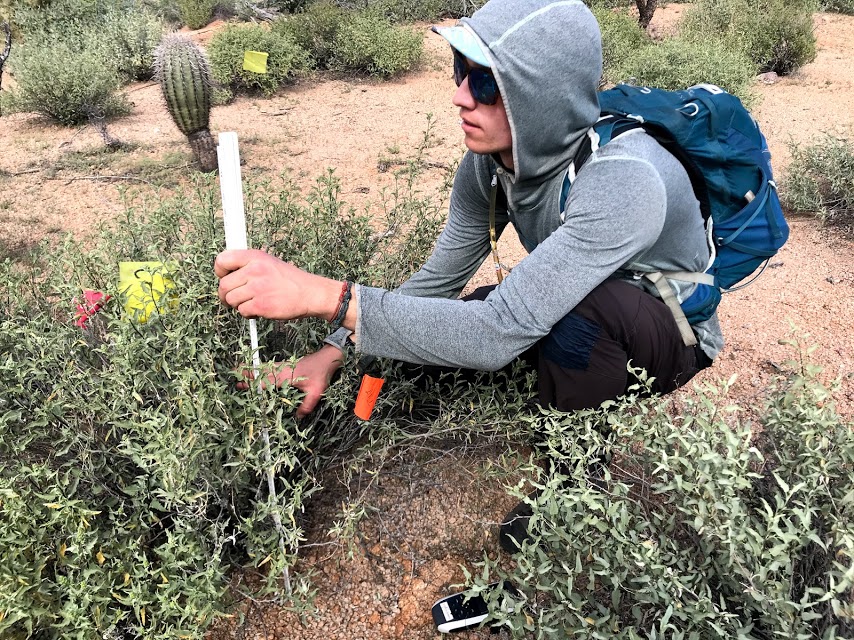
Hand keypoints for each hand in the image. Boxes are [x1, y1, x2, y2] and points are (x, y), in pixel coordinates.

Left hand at [215, 249, 339, 320]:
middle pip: (223, 285)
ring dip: (238, 305)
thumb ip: (247, 265)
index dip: (220, 271)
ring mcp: (258, 288)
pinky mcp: (261, 305)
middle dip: (226, 295)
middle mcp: (255, 270)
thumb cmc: (288, 280)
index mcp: (255, 257)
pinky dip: (249, 313)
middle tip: (234, 298)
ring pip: (231, 300)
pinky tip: (260, 308)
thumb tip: (225, 273)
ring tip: (252, 302)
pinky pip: (242, 311)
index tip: (224, 277)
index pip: (222, 260)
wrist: (310, 293)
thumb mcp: (268, 262)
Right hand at [237, 345, 344, 417]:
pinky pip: (270, 366)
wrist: (327, 358)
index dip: (253, 384)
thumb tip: (298, 417)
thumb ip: (307, 405)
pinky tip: (256, 368)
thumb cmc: (321, 373)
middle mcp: (282, 370)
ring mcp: (284, 366)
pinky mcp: (287, 364)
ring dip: (252, 369)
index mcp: (286, 376)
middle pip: (261, 372)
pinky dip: (261, 367)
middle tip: (233, 375)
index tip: (241, 385)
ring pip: (264, 368)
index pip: (266, 381)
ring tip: (239, 368)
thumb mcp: (316, 392)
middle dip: (247, 374)